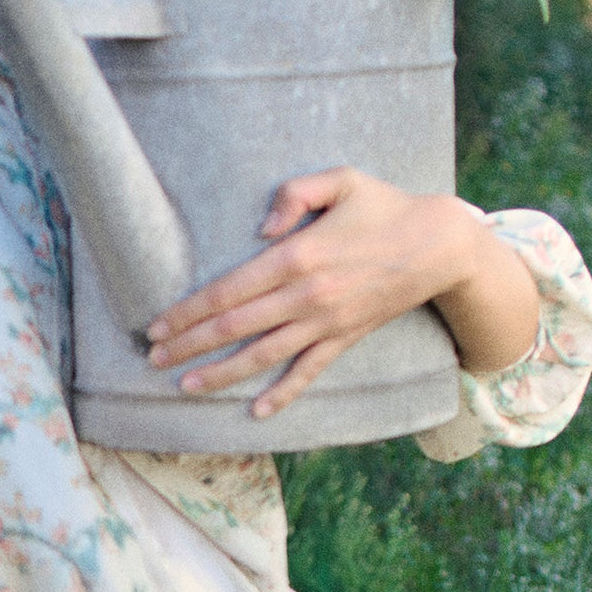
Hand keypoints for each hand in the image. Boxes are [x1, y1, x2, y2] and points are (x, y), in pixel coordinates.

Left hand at [141, 167, 529, 418]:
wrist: (439, 246)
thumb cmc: (384, 206)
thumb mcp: (341, 179)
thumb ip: (295, 193)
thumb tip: (262, 227)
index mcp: (297, 256)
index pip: (228, 290)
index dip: (189, 311)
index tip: (158, 325)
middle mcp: (307, 296)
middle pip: (235, 326)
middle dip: (190, 345)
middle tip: (152, 359)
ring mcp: (327, 323)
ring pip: (264, 356)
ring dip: (221, 373)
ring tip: (185, 385)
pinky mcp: (346, 338)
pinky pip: (309, 372)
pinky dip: (283, 394)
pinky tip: (258, 412)